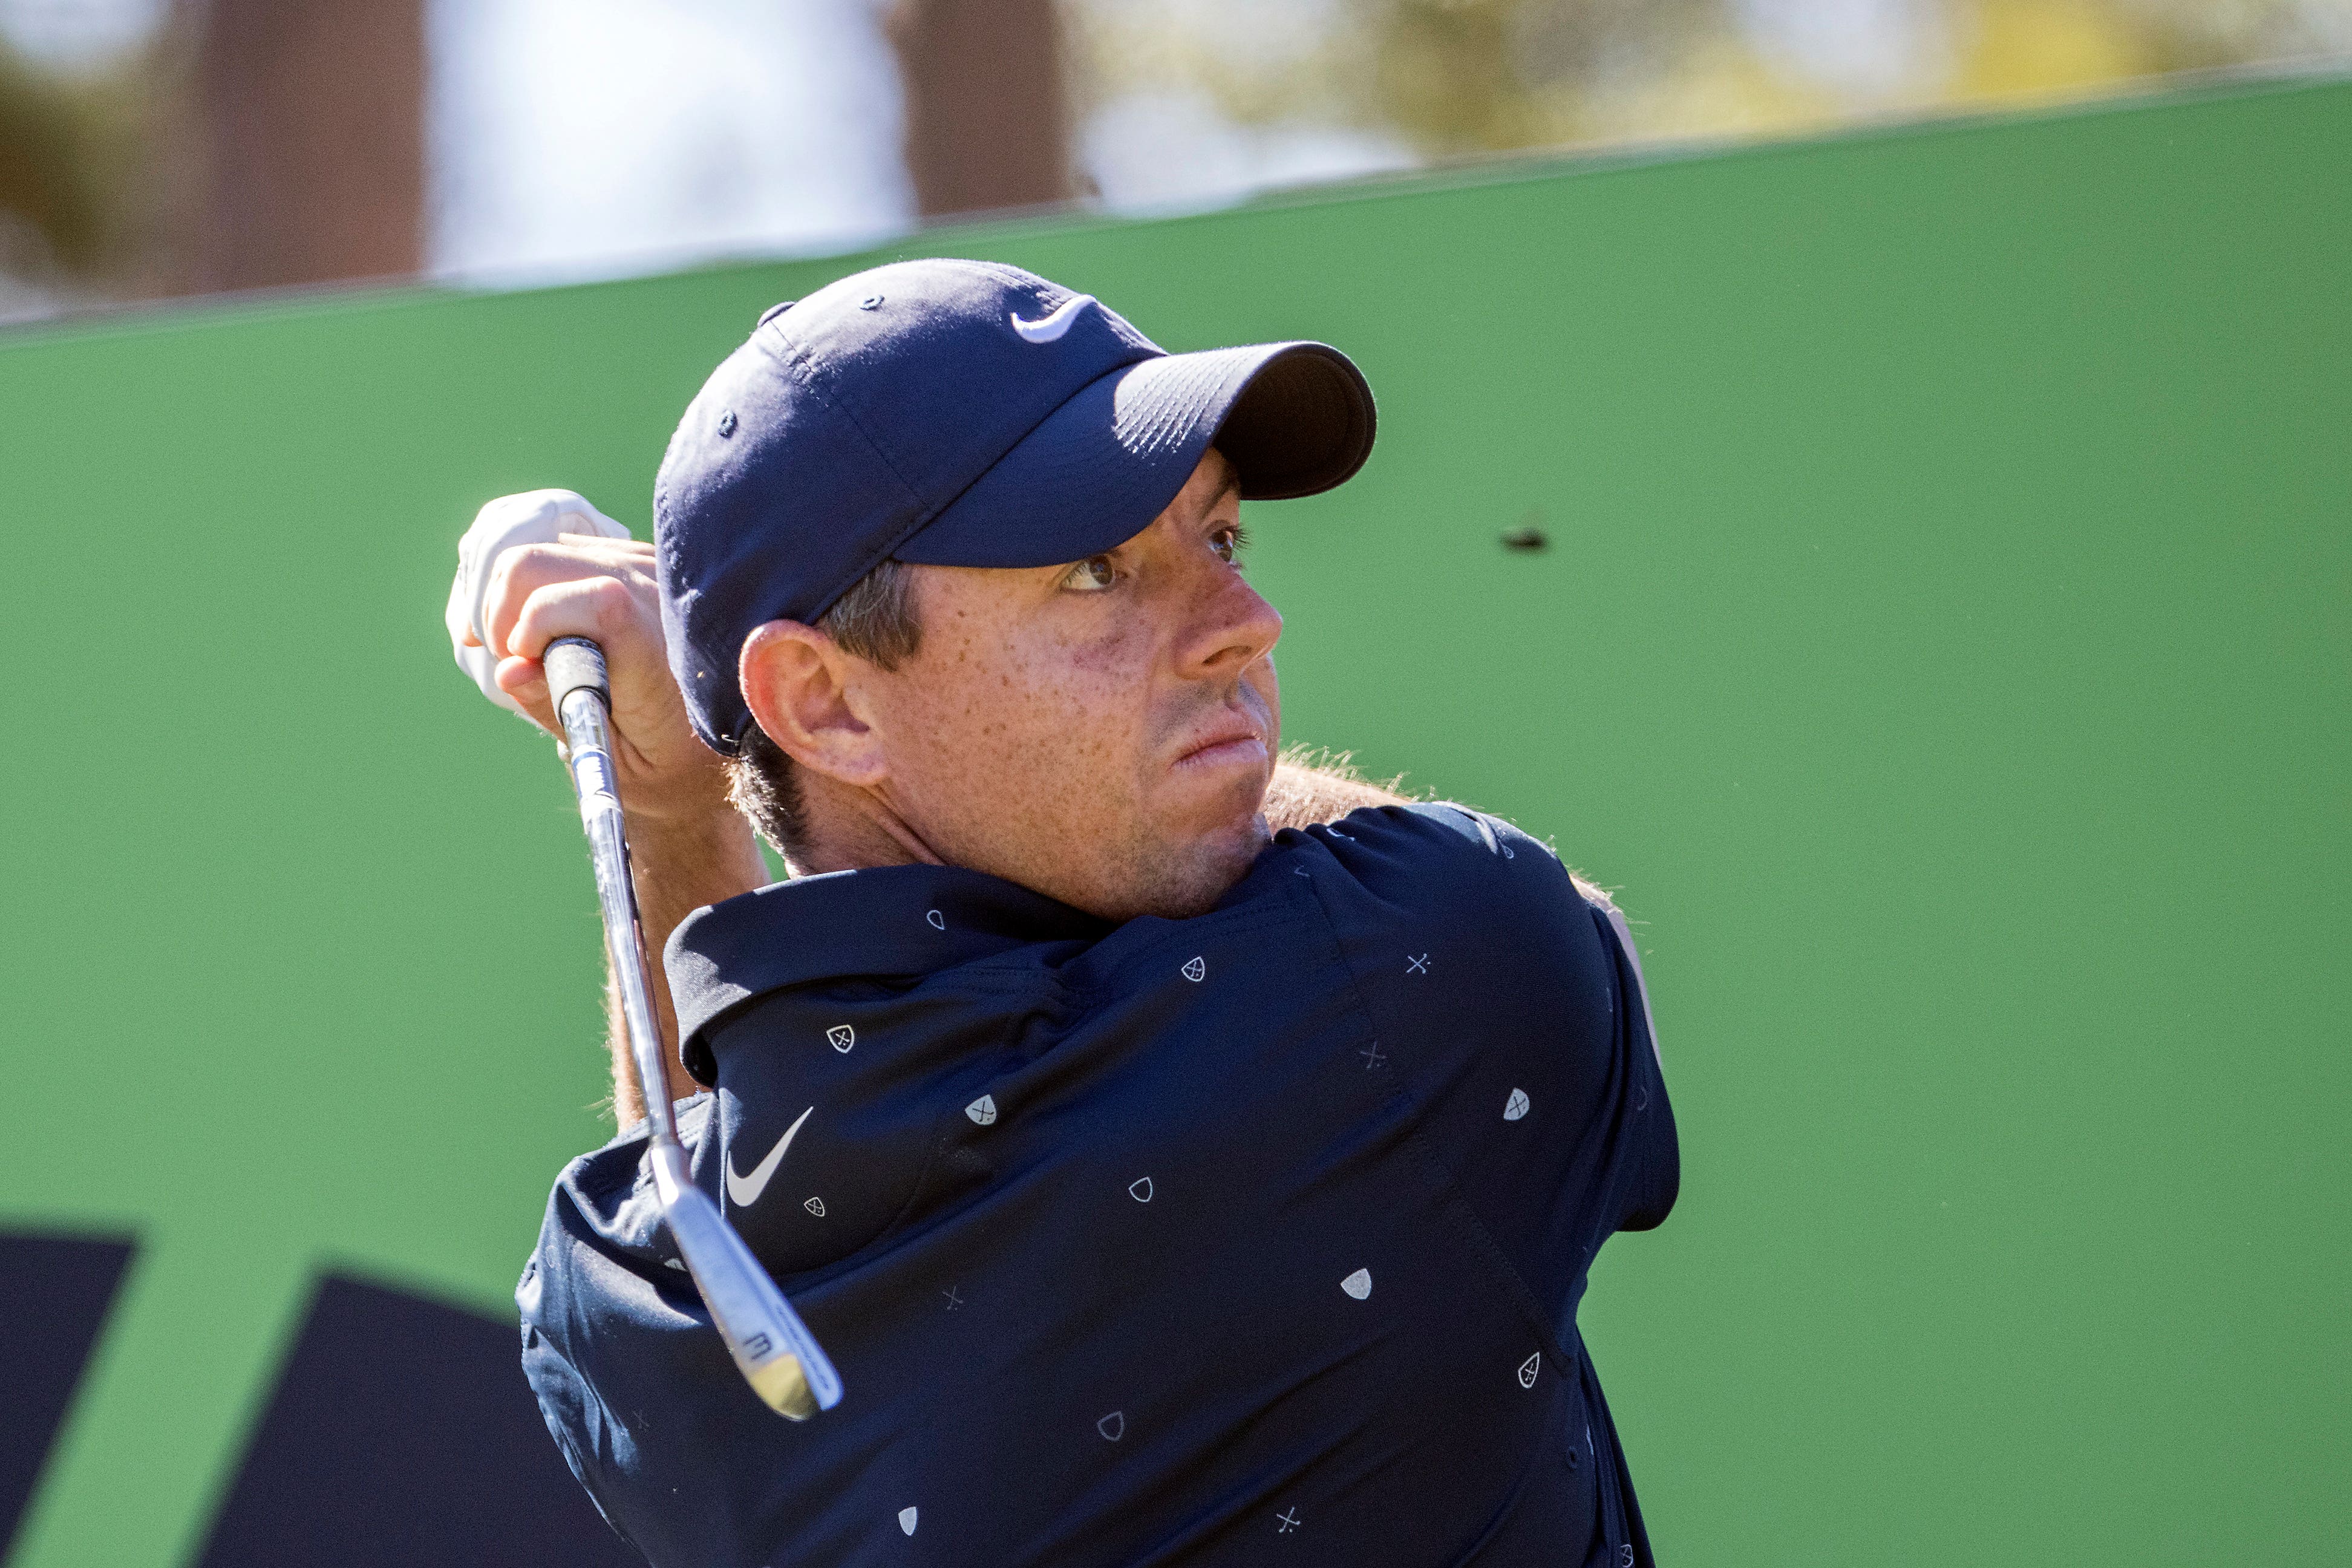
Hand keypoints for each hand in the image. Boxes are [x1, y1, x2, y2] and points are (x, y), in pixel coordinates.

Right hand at [469, 532, 731, 830]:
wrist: (729, 738)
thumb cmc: (670, 763)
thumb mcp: (618, 763)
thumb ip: (560, 712)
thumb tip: (508, 670)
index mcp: (661, 662)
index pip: (601, 603)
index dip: (538, 623)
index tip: (522, 663)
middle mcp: (662, 602)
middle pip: (544, 563)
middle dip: (502, 608)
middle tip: (509, 657)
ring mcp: (654, 571)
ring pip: (549, 551)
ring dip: (519, 596)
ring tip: (529, 646)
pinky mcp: (643, 557)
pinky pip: (568, 549)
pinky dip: (543, 583)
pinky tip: (548, 624)